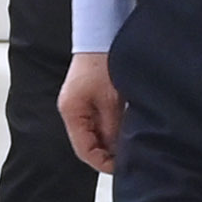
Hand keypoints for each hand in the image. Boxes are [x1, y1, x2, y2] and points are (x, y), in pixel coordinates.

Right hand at [58, 50, 123, 172]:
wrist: (103, 33)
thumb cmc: (103, 61)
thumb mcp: (111, 100)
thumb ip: (112, 127)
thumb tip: (117, 151)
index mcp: (72, 111)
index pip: (84, 150)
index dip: (102, 163)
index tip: (121, 168)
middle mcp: (72, 110)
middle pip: (88, 143)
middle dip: (108, 152)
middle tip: (130, 158)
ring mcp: (80, 104)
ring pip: (95, 133)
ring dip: (111, 140)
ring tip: (130, 144)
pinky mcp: (89, 98)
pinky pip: (99, 121)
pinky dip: (112, 128)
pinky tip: (126, 128)